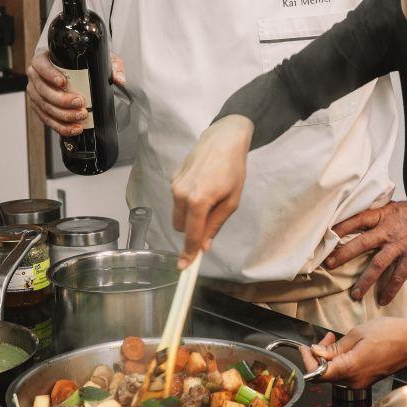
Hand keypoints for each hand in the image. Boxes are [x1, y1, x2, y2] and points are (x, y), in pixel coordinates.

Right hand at [26, 49, 125, 136]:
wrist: (78, 73)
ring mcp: (36, 94)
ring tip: (80, 117)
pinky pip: (48, 120)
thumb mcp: (99, 58)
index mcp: (44, 60)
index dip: (50, 75)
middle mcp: (36, 77)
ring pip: (45, 107)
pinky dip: (61, 126)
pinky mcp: (40, 108)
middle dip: (61, 99)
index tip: (63, 82)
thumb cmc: (83, 63)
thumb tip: (119, 79)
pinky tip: (74, 128)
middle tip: (79, 103)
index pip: (41, 65)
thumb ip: (112, 65)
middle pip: (44, 90)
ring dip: (62, 115)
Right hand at [171, 116, 254, 266]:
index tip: (185, 267)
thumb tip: (205, 246)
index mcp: (198, 201)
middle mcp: (181, 194)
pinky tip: (202, 186)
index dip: (189, 253)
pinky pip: (177, 199)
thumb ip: (216, 225)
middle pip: (179, 227)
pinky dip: (187, 201)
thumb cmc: (233, 169)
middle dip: (191, 231)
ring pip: (177, 214)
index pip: (191, 235)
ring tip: (209, 197)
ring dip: (189, 215)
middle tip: (210, 221)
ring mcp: (174, 185)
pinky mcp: (173, 178)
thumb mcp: (232, 201)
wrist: (223, 140)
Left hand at [310, 318, 406, 387]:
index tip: (304, 347)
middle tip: (325, 338)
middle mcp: (354, 381)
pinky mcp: (366, 379)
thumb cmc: (392, 334)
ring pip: (335, 374)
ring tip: (334, 339)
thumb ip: (335, 347)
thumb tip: (318, 352)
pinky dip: (340, 361)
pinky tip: (346, 347)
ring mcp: (361, 382)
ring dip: (329, 358)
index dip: (307, 361)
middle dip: (319, 356)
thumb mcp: (357, 333)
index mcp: (350, 369)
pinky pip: (346, 373)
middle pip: (324, 375)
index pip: (317, 374)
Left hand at [327, 200, 406, 303]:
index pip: (357, 220)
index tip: (326, 235)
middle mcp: (388, 230)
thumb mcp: (386, 208)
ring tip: (355, 294)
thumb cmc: (403, 214)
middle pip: (363, 243)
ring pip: (379, 264)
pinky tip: (382, 300)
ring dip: (366, 280)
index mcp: (380, 216)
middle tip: (329, 265)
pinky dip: (391, 289)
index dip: (342, 227)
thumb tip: (343, 223)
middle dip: (345, 254)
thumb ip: (370, 216)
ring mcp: (400, 245)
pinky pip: (399, 276)